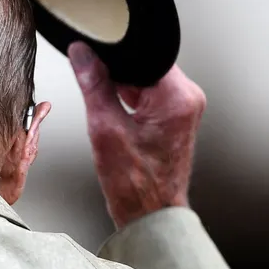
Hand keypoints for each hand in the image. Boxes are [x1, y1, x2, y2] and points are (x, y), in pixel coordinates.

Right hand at [68, 42, 205, 228]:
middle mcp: (187, 99)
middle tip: (107, 105)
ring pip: (143, 79)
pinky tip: (121, 124)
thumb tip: (82, 54)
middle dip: (118, 76)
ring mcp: (182, 108)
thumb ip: (93, 84)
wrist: (151, 216)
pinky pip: (148, 94)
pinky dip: (129, 102)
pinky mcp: (174, 116)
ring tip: (117, 122)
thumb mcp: (104, 128)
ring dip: (123, 92)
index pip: (144, 53)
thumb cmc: (137, 186)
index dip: (115, 54)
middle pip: (144, 64)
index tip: (95, 60)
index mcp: (178, 97)